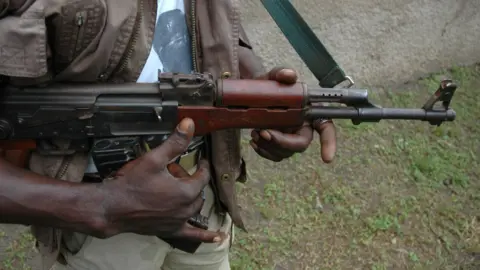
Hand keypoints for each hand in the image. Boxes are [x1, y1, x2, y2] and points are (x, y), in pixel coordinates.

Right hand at [101, 118, 220, 242]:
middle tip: (174, 171)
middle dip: (189, 179)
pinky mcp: (169, 230)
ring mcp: (178, 221)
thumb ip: (174, 142)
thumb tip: (189, 124)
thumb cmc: (131, 184)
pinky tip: (217, 239)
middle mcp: (185, 208)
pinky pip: (192, 235)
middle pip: (197, 191)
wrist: (112, 207)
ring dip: (190, 197)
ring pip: (194, 208)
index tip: (201, 161)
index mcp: (185, 191)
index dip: (202, 166)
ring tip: (175, 188)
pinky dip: (205, 237)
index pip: (202, 176)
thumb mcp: (154, 158)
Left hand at [250, 67, 336, 162]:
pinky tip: (253, 141)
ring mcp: (290, 138)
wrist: (253, 94)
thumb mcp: (273, 76)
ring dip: (269, 146)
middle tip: (264, 132)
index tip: (326, 158)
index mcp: (309, 112)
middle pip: (301, 144)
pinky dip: (263, 151)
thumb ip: (281, 73)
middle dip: (283, 142)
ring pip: (285, 152)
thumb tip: (288, 75)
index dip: (329, 142)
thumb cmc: (269, 85)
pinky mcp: (278, 145)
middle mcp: (303, 127)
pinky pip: (274, 156)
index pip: (326, 128)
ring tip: (255, 132)